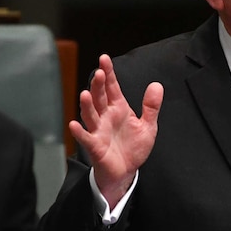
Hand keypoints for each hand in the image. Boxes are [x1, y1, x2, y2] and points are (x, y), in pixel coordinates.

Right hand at [69, 54, 163, 208]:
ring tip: (86, 93)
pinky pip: (86, 138)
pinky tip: (74, 124)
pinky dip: (79, 131)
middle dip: (98, 85)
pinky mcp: (95, 146)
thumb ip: (151, 107)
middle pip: (99, 97)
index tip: (104, 58)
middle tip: (98, 73)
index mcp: (118, 108)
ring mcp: (98, 130)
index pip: (112, 87)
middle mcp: (106, 117)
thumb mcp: (148, 126)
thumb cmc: (133, 147)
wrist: (127, 171)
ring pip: (90, 114)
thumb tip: (157, 85)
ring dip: (87, 105)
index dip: (108, 73)